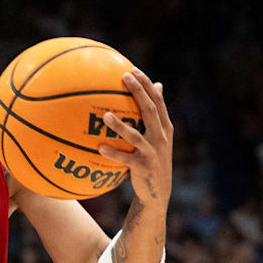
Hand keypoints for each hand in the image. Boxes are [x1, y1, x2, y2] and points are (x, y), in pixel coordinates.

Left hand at [98, 68, 172, 206]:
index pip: (157, 101)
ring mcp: (153, 152)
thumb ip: (155, 114)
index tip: (132, 70)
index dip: (146, 85)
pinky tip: (99, 148)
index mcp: (164, 127)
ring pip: (136, 135)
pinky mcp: (143, 167)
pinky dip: (113, 153)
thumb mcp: (157, 137)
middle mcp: (161, 136)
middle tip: (124, 78)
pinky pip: (125, 159)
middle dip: (138, 92)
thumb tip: (157, 85)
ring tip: (105, 116)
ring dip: (120, 126)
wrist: (158, 191)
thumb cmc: (152, 159)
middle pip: (150, 110)